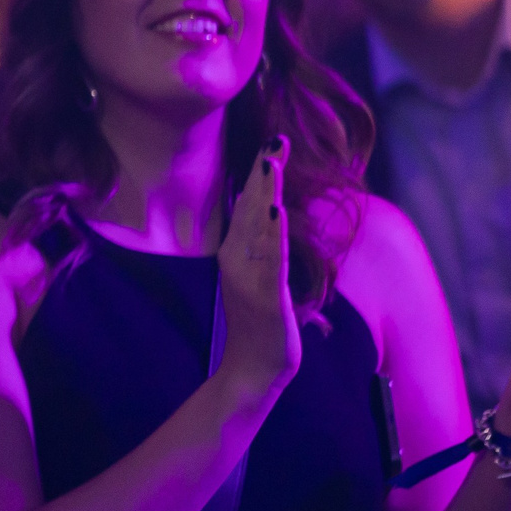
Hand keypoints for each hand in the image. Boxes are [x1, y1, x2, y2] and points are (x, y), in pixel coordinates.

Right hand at [214, 137, 298, 411]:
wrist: (252, 371)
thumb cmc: (259, 326)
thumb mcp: (259, 279)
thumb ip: (261, 249)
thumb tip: (267, 219)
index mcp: (236, 253)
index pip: (247, 205)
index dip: (258, 174)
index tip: (271, 142)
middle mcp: (237, 260)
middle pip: (249, 208)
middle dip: (262, 172)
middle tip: (273, 138)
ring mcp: (249, 278)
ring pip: (258, 227)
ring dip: (264, 193)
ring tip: (270, 163)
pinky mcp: (265, 296)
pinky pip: (270, 260)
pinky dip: (271, 235)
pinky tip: (274, 212)